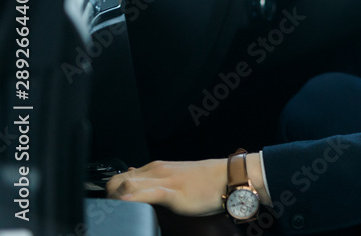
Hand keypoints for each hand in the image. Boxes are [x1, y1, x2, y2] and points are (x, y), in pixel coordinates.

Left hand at [106, 158, 227, 215]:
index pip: (119, 178)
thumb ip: (156, 181)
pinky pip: (147, 193)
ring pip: (126, 185)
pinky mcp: (173, 192)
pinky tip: (126, 206)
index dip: (109, 194)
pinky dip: (132, 199)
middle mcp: (156, 171)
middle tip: (114, 214)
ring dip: (115, 200)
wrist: (229, 177)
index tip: (110, 208)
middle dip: (107, 199)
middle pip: (116, 182)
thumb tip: (136, 183)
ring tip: (117, 215)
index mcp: (155, 168)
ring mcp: (164, 180)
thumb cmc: (206, 181)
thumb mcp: (176, 178)